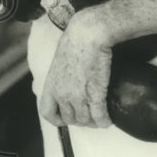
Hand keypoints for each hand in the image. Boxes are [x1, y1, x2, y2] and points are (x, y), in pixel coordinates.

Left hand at [38, 8, 112, 128]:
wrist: (87, 34)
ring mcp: (78, 95)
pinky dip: (105, 121)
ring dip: (93, 122)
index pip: (47, 113)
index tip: (67, 118)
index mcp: (50, 85)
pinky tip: (108, 119)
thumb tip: (65, 84)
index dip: (57, 119)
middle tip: (90, 115)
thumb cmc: (75, 43)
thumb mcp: (59, 63)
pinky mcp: (95, 94)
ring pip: (85, 121)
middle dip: (80, 120)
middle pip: (70, 119)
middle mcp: (62, 94)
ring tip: (100, 117)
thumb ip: (60, 78)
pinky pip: (99, 117)